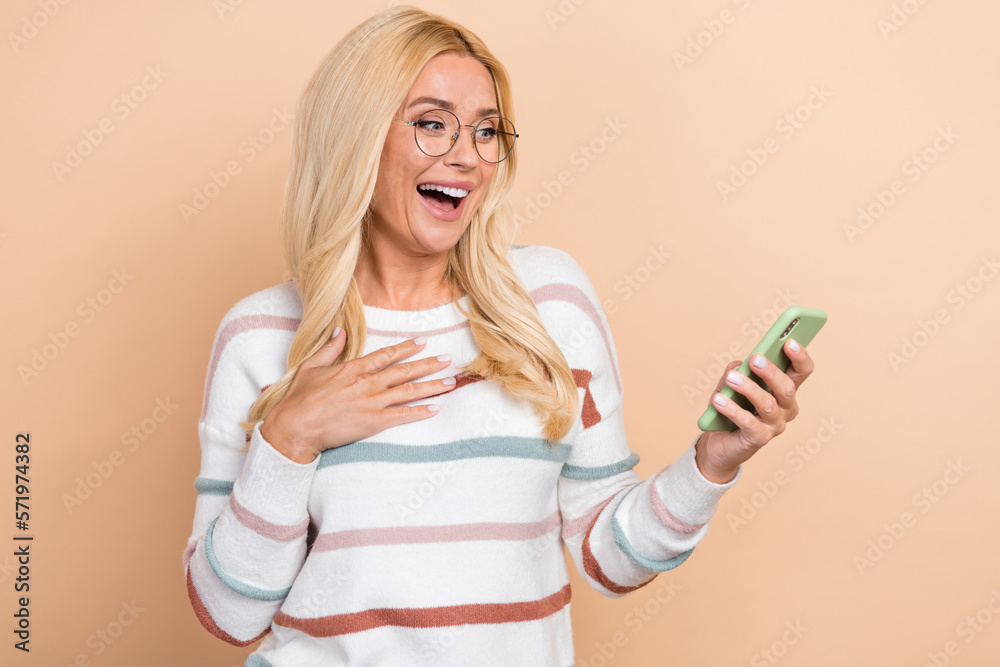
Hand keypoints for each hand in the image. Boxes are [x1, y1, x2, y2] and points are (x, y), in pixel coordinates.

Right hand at [260, 330, 456, 463]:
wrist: (295, 427)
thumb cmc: (299, 399)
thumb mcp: (311, 366)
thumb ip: (330, 349)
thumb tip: (341, 331)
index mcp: (353, 368)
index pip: (386, 355)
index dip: (406, 348)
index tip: (422, 341)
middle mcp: (367, 382)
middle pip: (404, 371)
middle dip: (428, 364)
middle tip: (447, 360)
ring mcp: (372, 402)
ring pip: (409, 391)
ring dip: (431, 386)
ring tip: (450, 383)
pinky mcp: (373, 422)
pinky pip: (403, 415)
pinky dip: (420, 412)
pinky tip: (435, 409)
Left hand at [694, 339, 815, 483]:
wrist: (718, 441)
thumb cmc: (731, 406)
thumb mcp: (731, 383)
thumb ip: (737, 370)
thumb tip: (740, 366)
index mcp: (784, 390)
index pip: (801, 371)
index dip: (800, 357)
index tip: (790, 341)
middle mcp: (786, 408)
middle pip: (786, 387)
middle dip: (771, 371)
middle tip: (755, 358)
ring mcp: (775, 425)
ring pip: (767, 404)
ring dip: (748, 388)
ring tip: (731, 378)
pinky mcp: (760, 439)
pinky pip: (748, 422)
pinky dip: (732, 409)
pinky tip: (718, 400)